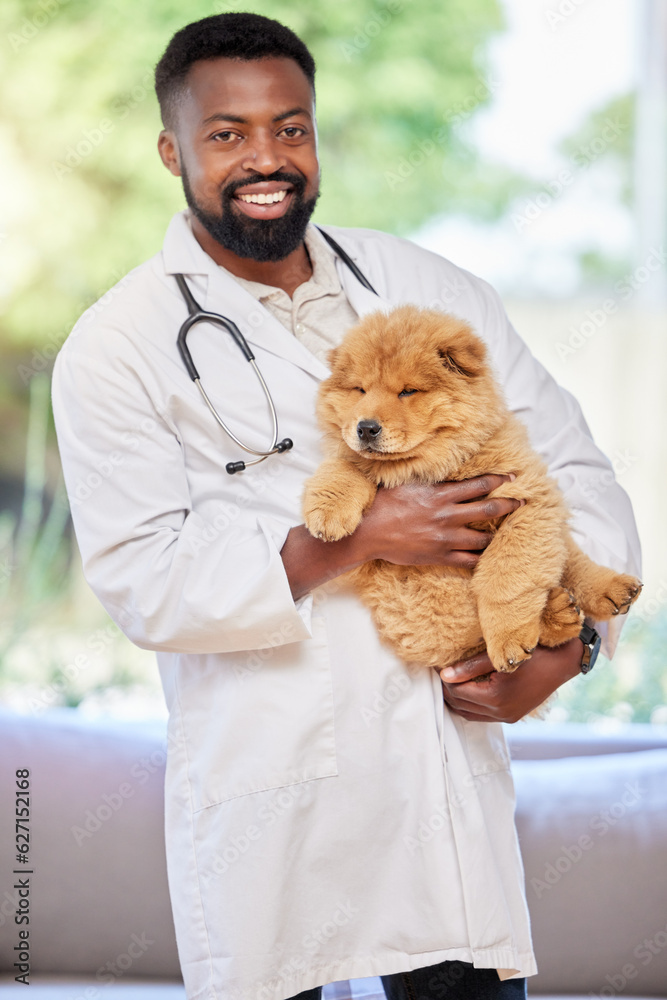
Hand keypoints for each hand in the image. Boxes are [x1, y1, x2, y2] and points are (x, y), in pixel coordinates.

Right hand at [353, 474, 522, 569]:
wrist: (369, 532)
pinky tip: (488, 557)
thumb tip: (437, 462)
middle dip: (509, 504)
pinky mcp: (439, 556)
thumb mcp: (407, 482)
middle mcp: (448, 515)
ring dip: (497, 535)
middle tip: (523, 501)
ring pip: (483, 538)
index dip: (499, 479)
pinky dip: (480, 558)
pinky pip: (468, 560)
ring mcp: (445, 538)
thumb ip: (428, 478)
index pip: (479, 484)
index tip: (512, 476)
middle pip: (489, 509)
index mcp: (442, 494)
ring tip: (507, 533)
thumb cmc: (383, 503)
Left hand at [438, 639, 583, 722]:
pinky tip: (468, 690)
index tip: (438, 666)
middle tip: (441, 673)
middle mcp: (500, 713)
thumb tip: (444, 674)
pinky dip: (471, 706)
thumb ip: (469, 666)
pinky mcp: (512, 717)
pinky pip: (482, 716)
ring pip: (469, 714)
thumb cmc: (531, 653)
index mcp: (495, 698)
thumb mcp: (498, 656)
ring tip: (451, 682)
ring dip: (458, 700)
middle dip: (448, 690)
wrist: (562, 662)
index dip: (445, 679)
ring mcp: (507, 717)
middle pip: (460, 705)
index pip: (457, 692)